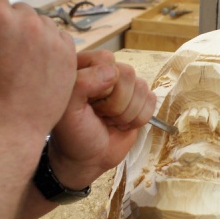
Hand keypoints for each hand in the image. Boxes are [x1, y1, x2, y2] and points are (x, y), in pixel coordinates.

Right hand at [0, 0, 76, 147]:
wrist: (5, 127)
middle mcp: (27, 19)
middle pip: (17, 11)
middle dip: (9, 27)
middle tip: (3, 55)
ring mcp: (51, 36)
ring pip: (39, 24)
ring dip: (31, 36)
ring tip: (20, 63)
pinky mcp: (68, 53)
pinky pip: (58, 39)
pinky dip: (49, 48)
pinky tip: (36, 67)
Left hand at [48, 50, 156, 186]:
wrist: (89, 158)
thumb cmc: (74, 134)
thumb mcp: (68, 110)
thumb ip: (81, 83)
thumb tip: (112, 73)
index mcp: (84, 66)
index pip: (106, 60)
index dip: (101, 85)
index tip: (88, 103)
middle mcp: (106, 71)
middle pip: (127, 73)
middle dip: (115, 103)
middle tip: (99, 115)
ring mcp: (124, 85)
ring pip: (141, 87)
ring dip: (126, 113)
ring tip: (109, 120)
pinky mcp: (140, 99)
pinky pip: (152, 100)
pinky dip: (138, 118)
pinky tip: (122, 124)